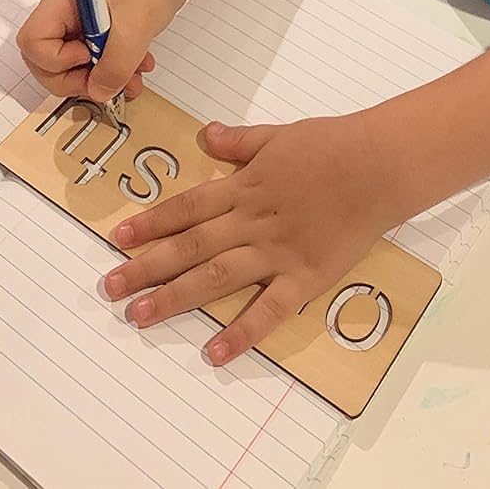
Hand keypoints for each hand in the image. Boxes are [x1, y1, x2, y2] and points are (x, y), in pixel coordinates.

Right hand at [16, 0, 190, 102]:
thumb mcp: (135, 27)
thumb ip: (115, 66)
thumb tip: (99, 93)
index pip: (33, 41)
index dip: (56, 60)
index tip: (88, 57)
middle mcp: (65, 9)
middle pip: (46, 58)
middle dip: (77, 78)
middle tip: (109, 84)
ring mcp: (82, 18)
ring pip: (75, 62)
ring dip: (102, 77)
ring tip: (135, 79)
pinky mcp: (101, 25)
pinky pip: (97, 56)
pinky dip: (116, 67)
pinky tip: (140, 65)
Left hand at [102, 115, 395, 364]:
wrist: (379, 165)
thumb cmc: (332, 145)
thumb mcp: (279, 135)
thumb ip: (240, 141)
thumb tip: (206, 136)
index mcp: (245, 186)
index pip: (188, 207)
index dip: (151, 222)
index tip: (118, 238)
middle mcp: (252, 221)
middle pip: (190, 246)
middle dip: (146, 267)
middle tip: (110, 288)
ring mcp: (277, 251)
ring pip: (217, 277)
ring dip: (175, 298)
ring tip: (140, 316)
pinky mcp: (305, 276)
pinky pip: (269, 309)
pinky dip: (242, 333)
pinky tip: (215, 353)